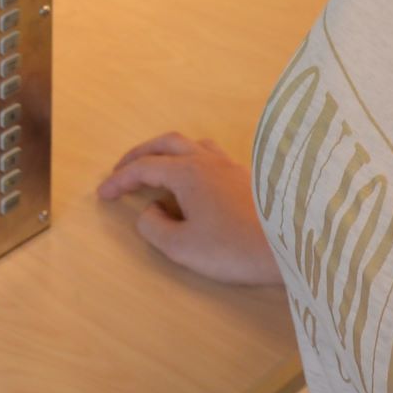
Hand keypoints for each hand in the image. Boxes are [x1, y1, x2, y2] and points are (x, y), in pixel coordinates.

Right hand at [95, 131, 284, 286]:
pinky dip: (191, 161)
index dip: (119, 180)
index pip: (144, 168)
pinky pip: (210, 156)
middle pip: (166, 143)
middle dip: (140, 154)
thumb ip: (154, 227)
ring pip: (192, 145)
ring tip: (158, 170)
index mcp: (188, 173)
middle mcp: (208, 160)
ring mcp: (231, 166)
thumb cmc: (233, 248)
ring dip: (168, 152)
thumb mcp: (182, 247)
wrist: (290, 246)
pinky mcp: (248, 178)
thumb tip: (150, 211)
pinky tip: (195, 183)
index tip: (102, 194)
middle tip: (123, 170)